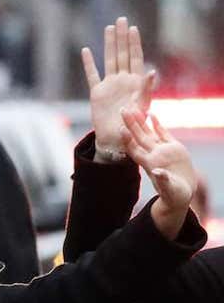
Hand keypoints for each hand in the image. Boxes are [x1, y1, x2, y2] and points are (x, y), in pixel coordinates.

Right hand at [81, 17, 156, 159]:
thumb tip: (152, 72)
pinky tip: (87, 51)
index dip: (134, 43)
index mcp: (136, 81)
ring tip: (109, 28)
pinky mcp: (97, 93)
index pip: (135, 57)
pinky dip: (89, 63)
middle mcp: (123, 80)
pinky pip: (92, 75)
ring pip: (109, 60)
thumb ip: (147, 88)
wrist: (117, 137)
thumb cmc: (133, 124)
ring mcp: (110, 85)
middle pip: (122, 54)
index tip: (133, 28)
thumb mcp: (143, 105)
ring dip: (109, 44)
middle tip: (121, 20)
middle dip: (122, 37)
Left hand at [124, 107, 196, 238]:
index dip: (127, 140)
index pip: (134, 150)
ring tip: (133, 108)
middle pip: (138, 137)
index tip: (120, 129)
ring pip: (149, 132)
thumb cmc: (174, 194)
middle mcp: (153, 155)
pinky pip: (163, 133)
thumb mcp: (169, 189)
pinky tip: (151, 114)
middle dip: (130, 124)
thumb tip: (156, 173)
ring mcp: (162, 150)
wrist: (181, 192)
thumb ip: (163, 180)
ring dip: (141, 121)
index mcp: (149, 164)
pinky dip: (157, 124)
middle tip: (122, 110)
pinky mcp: (173, 148)